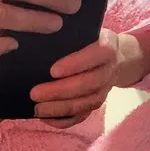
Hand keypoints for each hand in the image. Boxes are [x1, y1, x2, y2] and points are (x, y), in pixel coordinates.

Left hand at [30, 26, 149, 127]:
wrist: (114, 56)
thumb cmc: (89, 40)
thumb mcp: (85, 30)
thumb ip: (69, 34)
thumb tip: (38, 39)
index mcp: (108, 47)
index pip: (96, 55)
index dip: (76, 64)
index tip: (52, 71)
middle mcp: (110, 70)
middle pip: (89, 84)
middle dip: (60, 91)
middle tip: (34, 94)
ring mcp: (105, 90)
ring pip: (85, 103)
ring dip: (60, 108)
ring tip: (37, 108)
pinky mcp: (97, 103)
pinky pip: (82, 116)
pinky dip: (63, 120)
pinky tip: (45, 118)